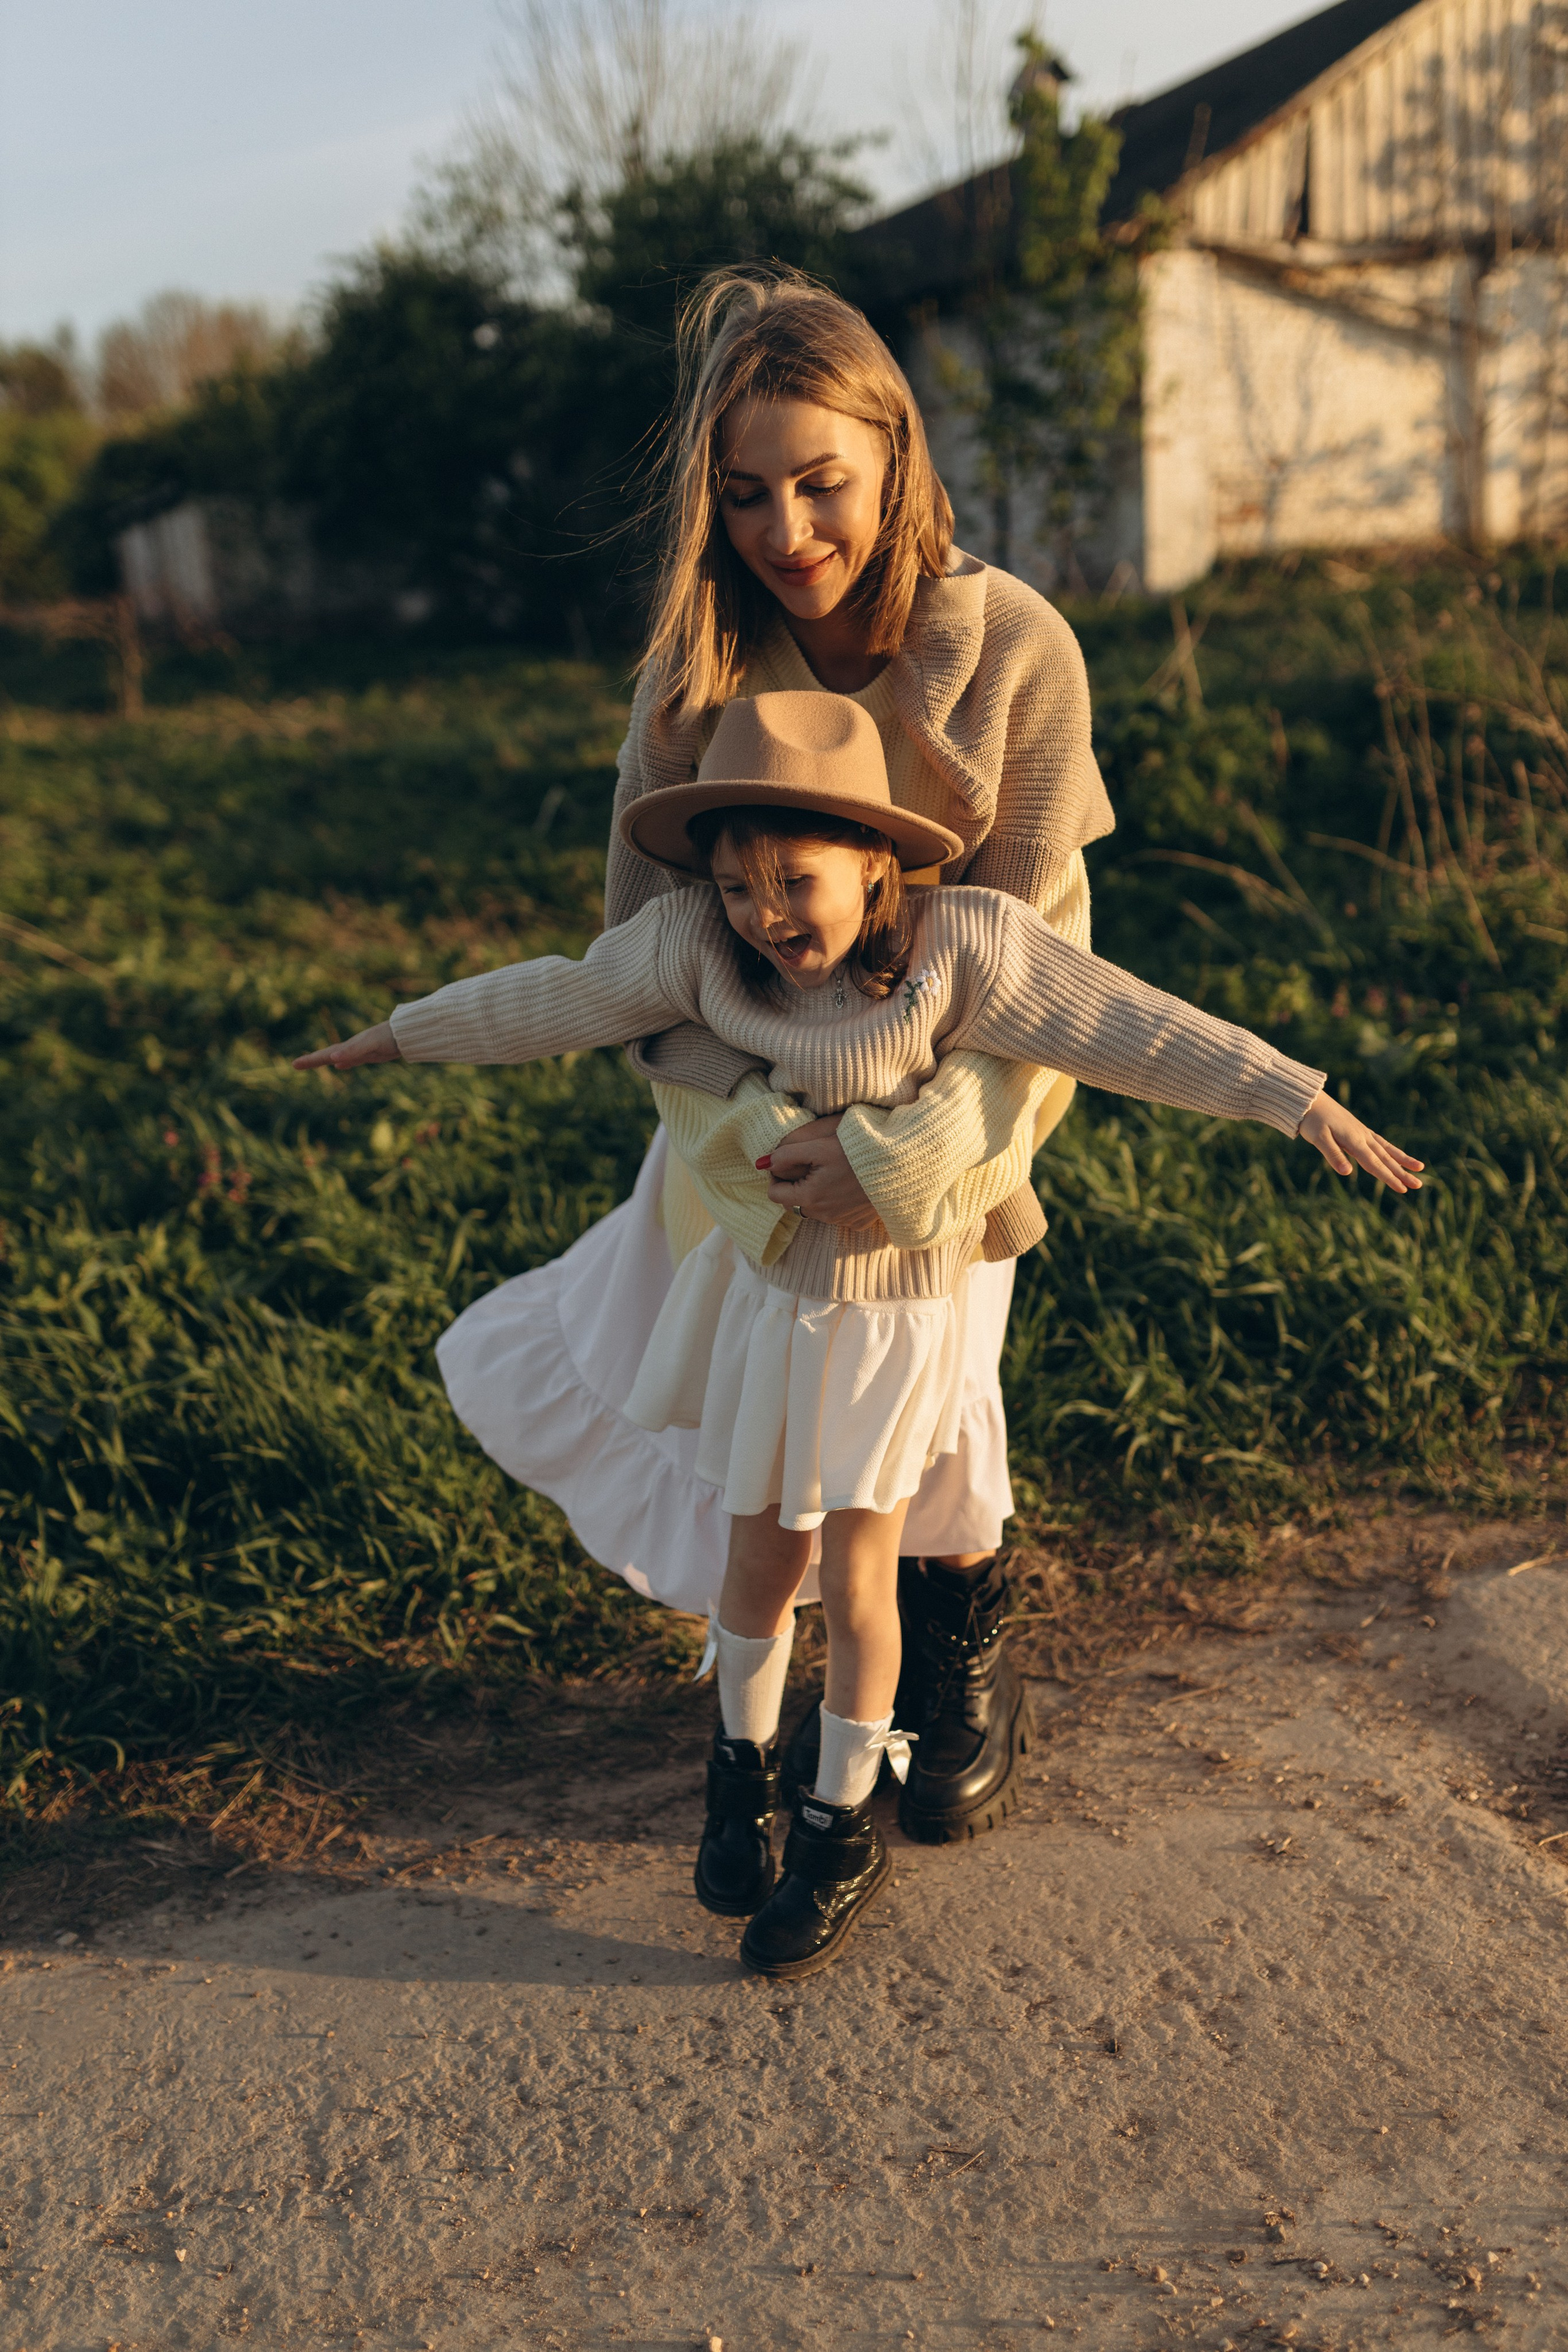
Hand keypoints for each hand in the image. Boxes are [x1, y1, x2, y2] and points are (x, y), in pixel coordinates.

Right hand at [293, 1020, 401, 1072]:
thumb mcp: (369, 1045)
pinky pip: (350, 1060)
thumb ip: (353, 1052)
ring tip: (313, 1062)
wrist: (405, 1033)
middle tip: (296, 1064)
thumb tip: (334, 1060)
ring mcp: (359, 1051)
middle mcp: (351, 1048)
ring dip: (325, 1060)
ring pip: (337, 1057)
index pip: (324, 1055)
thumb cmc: (387, 1037)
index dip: (310, 1060)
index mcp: (348, 1047)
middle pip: (327, 1055)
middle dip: (312, 1060)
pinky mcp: (369, 1054)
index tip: (294, 1064)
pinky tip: (340, 1065)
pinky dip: (343, 1063)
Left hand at [758, 1113, 885, 1233]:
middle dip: (796, 1184)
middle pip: (795, 1202)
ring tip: (833, 1169)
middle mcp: (823, 1216)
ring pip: (815, 1209)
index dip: (778, 1175)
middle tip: (813, 1162)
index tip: (791, 1159)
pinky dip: (837, 1200)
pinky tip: (850, 1183)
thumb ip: (787, 1154)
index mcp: (809, 1198)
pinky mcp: (859, 1222)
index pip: (774, 1194)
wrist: (901, 1164)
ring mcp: (843, 1222)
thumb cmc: (858, 1150)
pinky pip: (837, 1214)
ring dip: (816, 1192)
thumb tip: (762, 1163)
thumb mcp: (818, 1145)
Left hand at [1298, 1090, 1423, 1191]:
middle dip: (1402, 1173)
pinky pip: (1380, 1142)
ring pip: (1387, 1150)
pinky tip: (1397, 1156)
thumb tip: (1347, 1173)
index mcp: (1354, 1141)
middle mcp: (1363, 1137)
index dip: (1388, 1178)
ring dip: (1403, 1161)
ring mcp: (1363, 1133)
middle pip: (1386, 1159)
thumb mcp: (1318, 1138)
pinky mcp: (1360, 1130)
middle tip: (1418, 1185)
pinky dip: (1391, 1150)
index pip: (1374, 1164)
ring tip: (1420, 1168)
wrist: (1311, 1100)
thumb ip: (1333, 1155)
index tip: (1402, 1189)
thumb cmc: (1313, 1120)